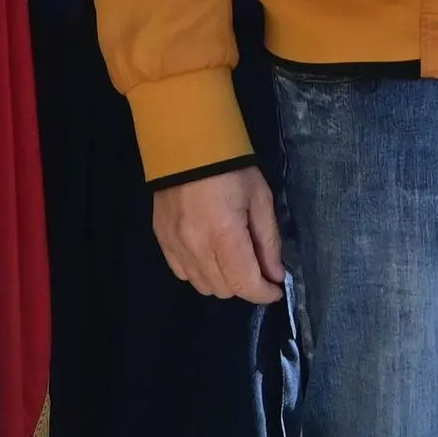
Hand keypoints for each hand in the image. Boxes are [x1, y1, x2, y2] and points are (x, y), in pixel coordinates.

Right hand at [151, 166, 284, 303]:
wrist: (186, 143)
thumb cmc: (231, 168)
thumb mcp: (260, 198)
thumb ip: (268, 241)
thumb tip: (275, 275)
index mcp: (224, 235)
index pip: (244, 284)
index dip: (264, 293)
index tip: (275, 289)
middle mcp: (195, 246)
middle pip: (225, 290)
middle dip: (245, 284)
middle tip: (256, 265)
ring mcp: (174, 245)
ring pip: (203, 286)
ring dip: (223, 281)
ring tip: (233, 259)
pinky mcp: (162, 239)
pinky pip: (183, 273)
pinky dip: (200, 272)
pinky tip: (210, 255)